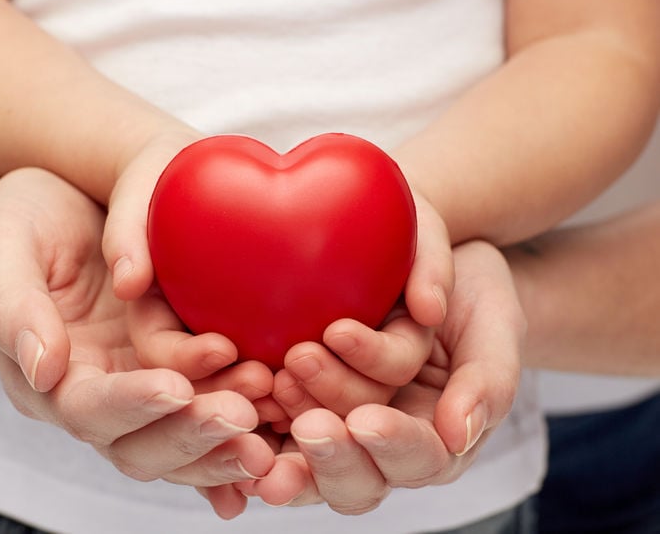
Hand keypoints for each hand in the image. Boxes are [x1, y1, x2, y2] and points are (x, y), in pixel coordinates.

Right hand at [0, 168, 274, 507]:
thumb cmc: (21, 221)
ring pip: (181, 434)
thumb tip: (42, 369)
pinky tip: (277, 418)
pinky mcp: (172, 364)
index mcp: (46, 376)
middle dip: (191, 433)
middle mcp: (95, 392)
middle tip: (244, 413)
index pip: (87, 410)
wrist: (60, 203)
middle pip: (141, 443)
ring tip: (269, 399)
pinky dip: (238, 420)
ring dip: (225, 431)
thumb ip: (11, 307)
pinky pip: (206, 405)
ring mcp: (137, 382)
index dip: (132, 405)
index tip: (176, 386)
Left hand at [241, 240, 523, 512]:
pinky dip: (262, 422)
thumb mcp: (495, 327)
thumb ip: (488, 381)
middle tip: (309, 423)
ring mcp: (346, 425)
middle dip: (333, 452)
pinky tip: (247, 404)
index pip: (418, 459)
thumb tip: (458, 433)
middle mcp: (388, 443)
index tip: (367, 421)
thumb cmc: (471, 297)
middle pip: (359, 476)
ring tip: (280, 380)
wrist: (428, 265)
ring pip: (314, 454)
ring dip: (295, 424)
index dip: (392, 445)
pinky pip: (279, 428)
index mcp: (439, 438)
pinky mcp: (308, 401)